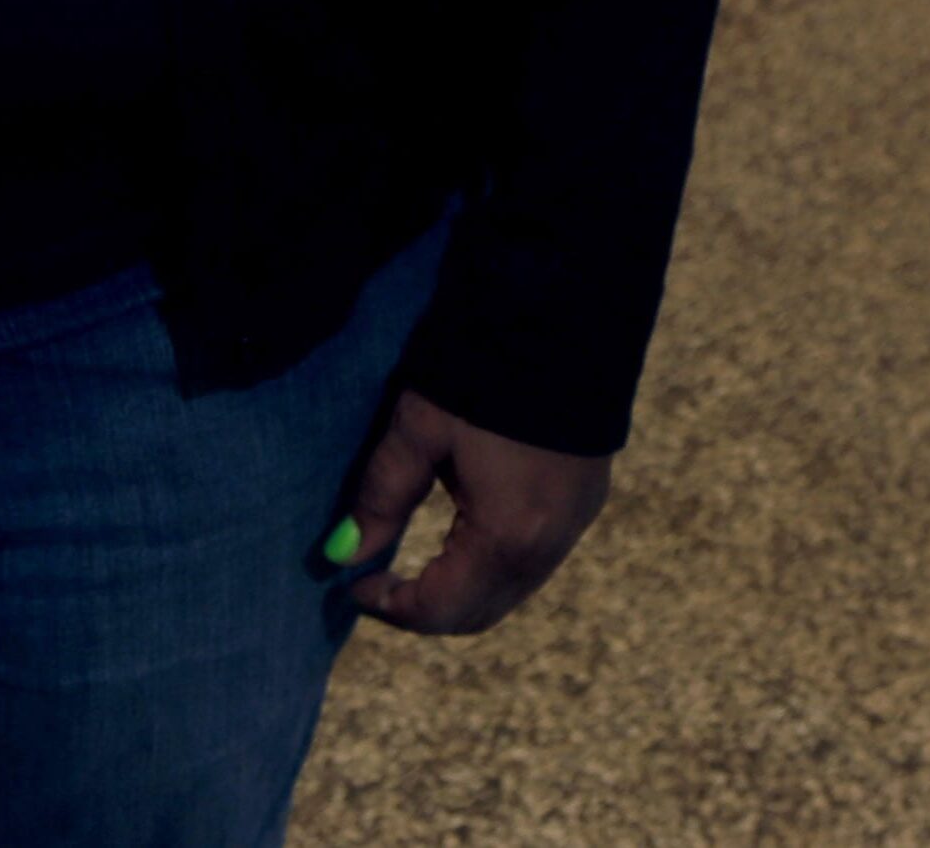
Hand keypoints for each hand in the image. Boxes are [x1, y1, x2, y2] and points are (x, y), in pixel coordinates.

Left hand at [329, 389, 613, 635]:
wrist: (563, 314)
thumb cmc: (480, 372)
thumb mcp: (419, 429)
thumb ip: (382, 496)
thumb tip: (343, 554)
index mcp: (507, 537)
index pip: (442, 609)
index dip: (391, 608)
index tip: (353, 587)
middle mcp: (549, 547)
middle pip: (480, 614)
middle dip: (425, 611)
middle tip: (377, 584)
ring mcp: (575, 526)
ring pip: (510, 592)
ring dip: (460, 592)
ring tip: (413, 565)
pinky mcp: (587, 501)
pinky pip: (534, 563)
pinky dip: (491, 569)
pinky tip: (461, 537)